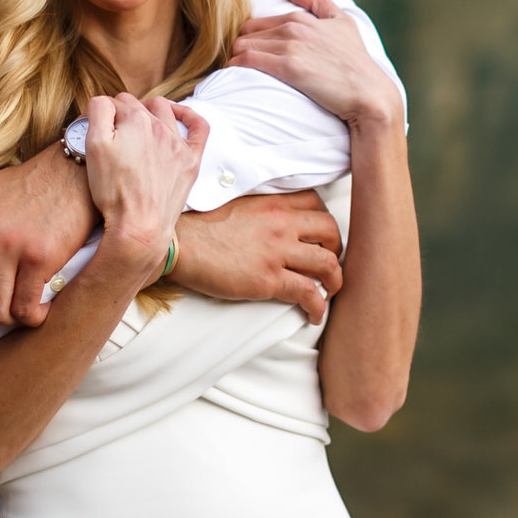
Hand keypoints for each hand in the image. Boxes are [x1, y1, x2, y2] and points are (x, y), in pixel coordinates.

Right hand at [81, 94, 208, 280]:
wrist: (140, 226)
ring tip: (138, 120)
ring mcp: (178, 143)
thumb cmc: (113, 190)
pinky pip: (199, 128)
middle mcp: (159, 126)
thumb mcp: (93, 146)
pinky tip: (179, 116)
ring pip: (164, 111)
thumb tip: (104, 101)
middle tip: (112, 130)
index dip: (104, 113)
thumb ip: (98, 113)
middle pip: (138, 106)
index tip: (97, 127)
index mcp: (135, 119)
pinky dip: (189, 116)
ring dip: (150, 109)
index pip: (115, 103)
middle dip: (123, 112)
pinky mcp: (190, 160)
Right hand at [172, 190, 342, 321]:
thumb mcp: (235, 202)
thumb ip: (260, 206)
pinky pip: (308, 293)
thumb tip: (269, 217)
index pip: (315, 203)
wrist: (180, 243)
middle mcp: (282, 223)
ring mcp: (278, 252)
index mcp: (273, 203)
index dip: (323, 220)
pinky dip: (318, 306)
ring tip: (330, 290)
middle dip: (336, 248)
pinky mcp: (269, 279)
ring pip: (327, 263)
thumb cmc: (200, 225)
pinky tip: (314, 315)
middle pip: (330, 231)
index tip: (320, 234)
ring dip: (335, 279)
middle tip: (330, 262)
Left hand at [230, 0, 402, 131]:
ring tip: (239, 76)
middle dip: (241, 50)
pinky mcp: (289, 67)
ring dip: (236, 61)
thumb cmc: (355, 60)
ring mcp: (291, 46)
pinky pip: (247, 61)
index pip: (256, 24)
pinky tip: (239, 78)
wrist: (369, 92)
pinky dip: (237, 68)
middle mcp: (293, 28)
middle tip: (243, 69)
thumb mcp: (342, 21)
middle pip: (245, 35)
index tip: (252, 58)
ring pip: (242, 47)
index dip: (251, 42)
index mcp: (301, 17)